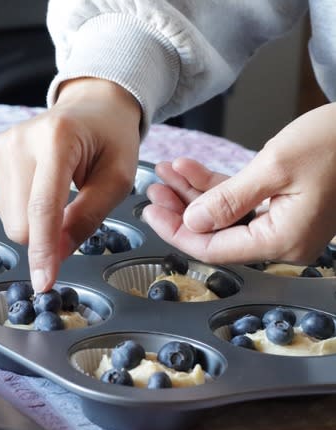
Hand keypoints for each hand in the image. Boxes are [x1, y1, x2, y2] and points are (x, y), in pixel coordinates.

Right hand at [0, 78, 140, 291]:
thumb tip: (56, 255)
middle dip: (46, 235)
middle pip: (21, 221)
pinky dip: (24, 208)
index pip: (43, 206)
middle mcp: (19, 140)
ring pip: (9, 219)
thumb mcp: (118, 179)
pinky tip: (40, 184)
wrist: (90, 107)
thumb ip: (87, 217)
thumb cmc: (110, 140)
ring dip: (36, 222)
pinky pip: (2, 206)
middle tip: (73, 210)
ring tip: (59, 190)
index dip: (43, 249)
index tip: (43, 282)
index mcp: (56, 138)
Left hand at [143, 103, 335, 264]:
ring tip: (167, 172)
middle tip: (154, 189)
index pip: (213, 248)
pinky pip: (242, 201)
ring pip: (225, 215)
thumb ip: (228, 200)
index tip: (150, 213)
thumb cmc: (335, 142)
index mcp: (281, 240)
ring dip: (193, 193)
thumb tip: (191, 225)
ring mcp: (285, 223)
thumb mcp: (273, 168)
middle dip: (180, 209)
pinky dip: (216, 186)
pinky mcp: (286, 205)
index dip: (176, 232)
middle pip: (216, 233)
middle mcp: (283, 239)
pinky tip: (190, 169)